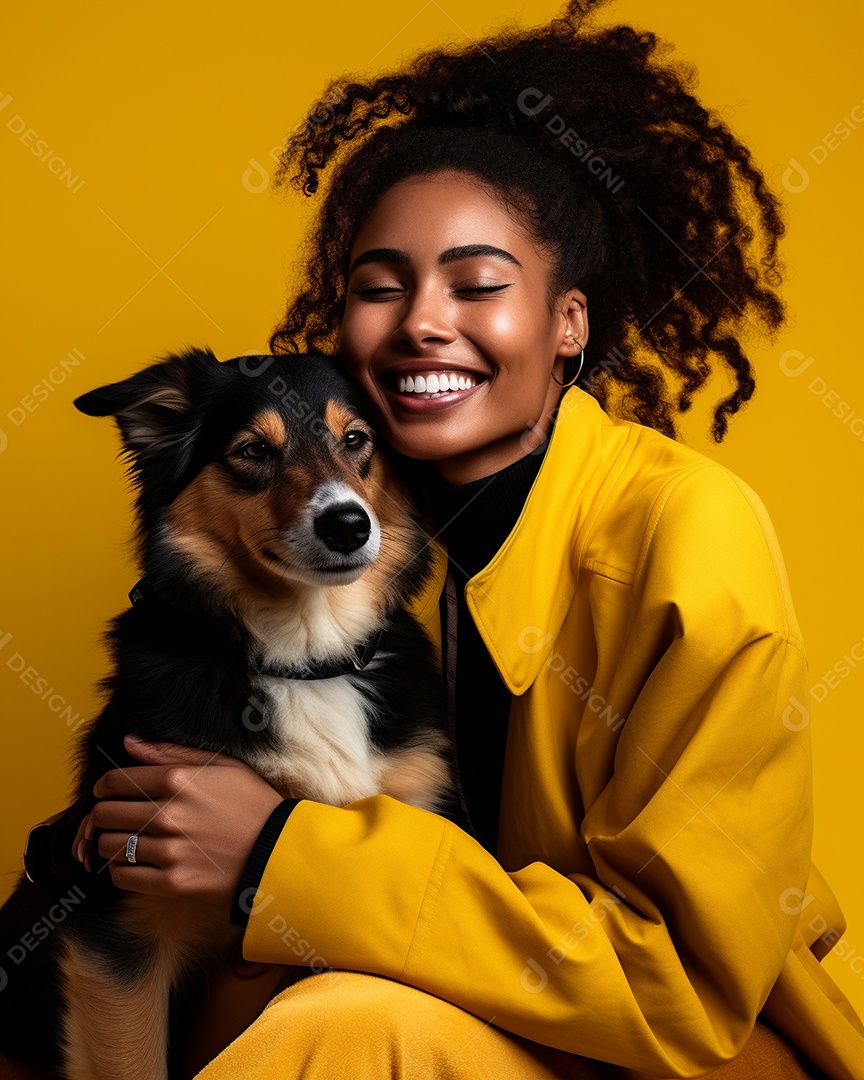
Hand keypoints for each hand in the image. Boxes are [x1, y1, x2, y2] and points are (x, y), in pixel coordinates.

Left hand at [70, 735, 283, 911]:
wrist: (278, 850)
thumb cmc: (252, 802)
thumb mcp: (221, 765)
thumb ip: (171, 753)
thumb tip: (130, 742)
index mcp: (178, 779)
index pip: (114, 781)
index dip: (103, 787)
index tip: (105, 793)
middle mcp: (168, 813)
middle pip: (105, 814)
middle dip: (101, 816)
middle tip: (109, 820)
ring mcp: (169, 849)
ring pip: (110, 846)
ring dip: (110, 844)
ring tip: (122, 842)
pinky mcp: (173, 882)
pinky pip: (123, 876)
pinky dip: (120, 870)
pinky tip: (134, 864)